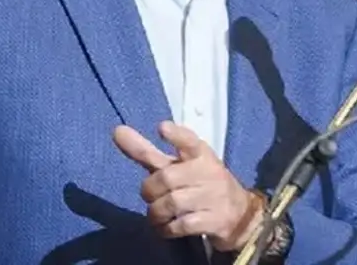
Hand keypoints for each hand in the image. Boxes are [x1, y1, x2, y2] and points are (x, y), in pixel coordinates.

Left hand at [113, 121, 263, 251]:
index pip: (189, 141)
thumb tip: (116, 130)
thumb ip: (147, 151)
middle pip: (167, 177)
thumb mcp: (179, 164)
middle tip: (150, 195)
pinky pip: (181, 225)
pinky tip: (165, 227)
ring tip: (156, 214)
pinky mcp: (214, 221)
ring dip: (156, 212)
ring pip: (172, 203)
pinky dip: (166, 228)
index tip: (162, 128)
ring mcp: (212, 197)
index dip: (176, 135)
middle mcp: (208, 172)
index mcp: (200, 154)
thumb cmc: (200, 183)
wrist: (240, 214)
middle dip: (150, 189)